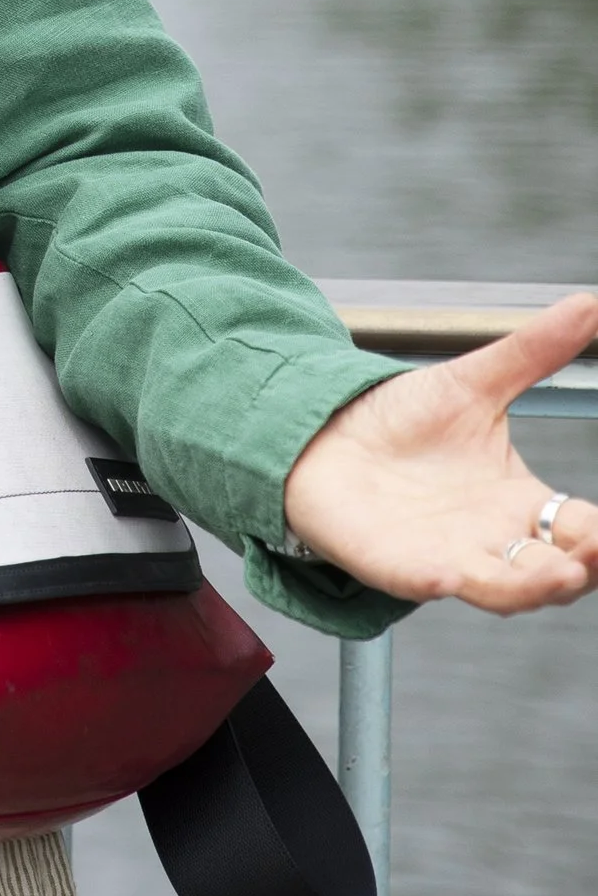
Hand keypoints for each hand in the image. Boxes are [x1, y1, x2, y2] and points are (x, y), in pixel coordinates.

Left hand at [283, 293, 597, 610]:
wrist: (323, 434)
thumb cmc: (401, 423)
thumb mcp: (474, 382)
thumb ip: (534, 350)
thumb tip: (588, 304)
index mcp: (519, 504)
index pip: (581, 530)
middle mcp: (492, 540)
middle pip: (554, 573)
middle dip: (584, 566)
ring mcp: (446, 557)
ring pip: (502, 590)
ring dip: (533, 587)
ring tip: (565, 574)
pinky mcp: (393, 562)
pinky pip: (420, 581)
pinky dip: (439, 580)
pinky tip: (449, 573)